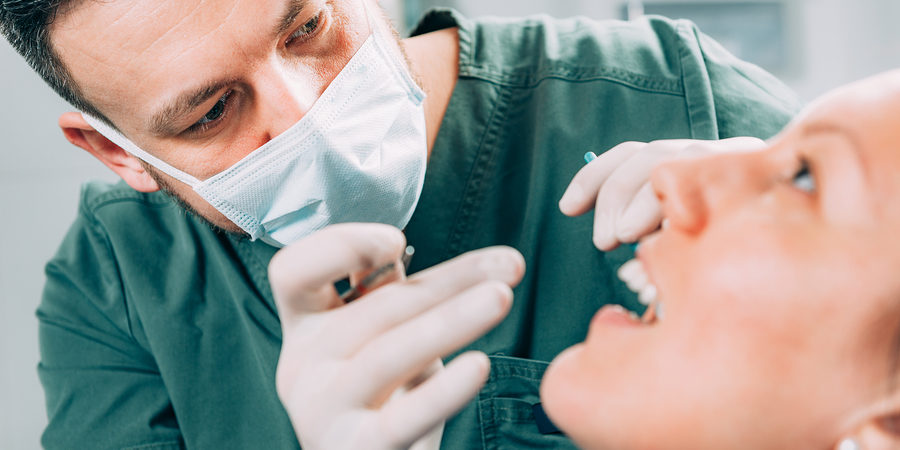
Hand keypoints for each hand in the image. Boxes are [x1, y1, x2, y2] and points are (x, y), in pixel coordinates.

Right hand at [269, 223, 524, 449]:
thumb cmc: (378, 395)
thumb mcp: (376, 336)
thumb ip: (379, 292)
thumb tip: (392, 243)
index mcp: (305, 326)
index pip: (295, 270)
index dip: (340, 246)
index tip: (397, 240)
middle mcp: (304, 366)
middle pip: (373, 309)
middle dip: (449, 282)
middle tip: (509, 266)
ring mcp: (325, 410)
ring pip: (389, 354)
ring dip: (452, 320)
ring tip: (501, 297)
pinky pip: (404, 417)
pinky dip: (442, 391)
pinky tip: (478, 366)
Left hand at [558, 137, 765, 249]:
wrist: (812, 223)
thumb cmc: (735, 241)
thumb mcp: (683, 235)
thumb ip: (652, 231)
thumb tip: (615, 246)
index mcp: (679, 162)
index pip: (628, 156)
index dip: (593, 177)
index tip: (567, 207)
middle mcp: (702, 154)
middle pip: (645, 158)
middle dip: (614, 197)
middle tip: (603, 241)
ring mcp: (731, 160)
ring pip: (674, 165)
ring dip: (642, 202)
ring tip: (625, 238)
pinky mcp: (757, 173)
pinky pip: (713, 180)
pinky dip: (683, 205)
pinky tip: (675, 233)